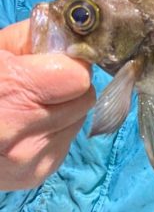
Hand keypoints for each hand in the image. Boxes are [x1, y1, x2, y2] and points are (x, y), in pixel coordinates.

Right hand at [0, 20, 94, 190]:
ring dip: (63, 109)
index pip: (78, 77)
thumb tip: (73, 35)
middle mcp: (21, 132)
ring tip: (29, 106)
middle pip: (83, 97)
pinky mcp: (35, 175)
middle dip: (68, 87)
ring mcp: (29, 159)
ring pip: (78, 118)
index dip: (70, 64)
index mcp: (11, 90)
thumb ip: (36, 36)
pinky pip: (66, 139)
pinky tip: (27, 127)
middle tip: (41, 83)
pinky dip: (54, 130)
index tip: (56, 61)